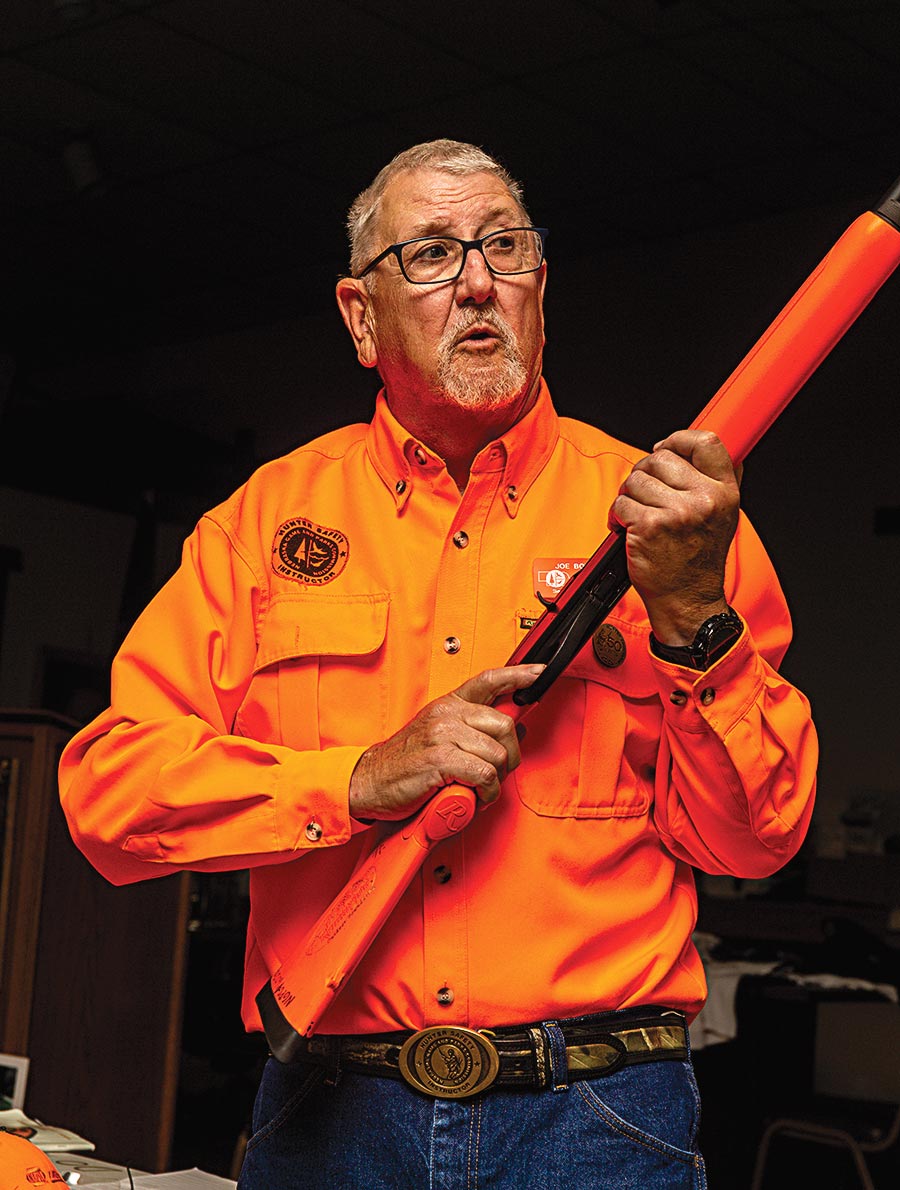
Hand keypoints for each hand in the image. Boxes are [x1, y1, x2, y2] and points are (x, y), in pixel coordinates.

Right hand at [348, 664, 544, 821]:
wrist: (369, 781)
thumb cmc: (405, 763)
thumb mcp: (440, 736)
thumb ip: (475, 730)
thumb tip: (518, 730)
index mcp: (448, 705)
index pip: (489, 680)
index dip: (519, 674)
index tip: (540, 672)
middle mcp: (447, 714)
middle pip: (505, 724)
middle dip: (510, 754)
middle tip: (497, 771)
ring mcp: (444, 735)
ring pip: (497, 754)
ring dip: (495, 780)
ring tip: (478, 788)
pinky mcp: (441, 759)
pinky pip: (485, 775)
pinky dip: (486, 792)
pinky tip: (473, 795)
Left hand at [608, 429, 740, 642]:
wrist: (688, 602)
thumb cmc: (698, 562)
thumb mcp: (725, 517)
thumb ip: (718, 480)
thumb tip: (703, 445)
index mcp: (724, 492)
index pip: (705, 442)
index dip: (678, 439)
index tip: (664, 448)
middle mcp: (704, 500)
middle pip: (659, 458)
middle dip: (644, 474)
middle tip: (646, 496)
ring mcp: (676, 513)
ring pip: (635, 480)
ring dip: (629, 497)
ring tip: (639, 518)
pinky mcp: (649, 527)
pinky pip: (621, 503)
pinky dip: (617, 516)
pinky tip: (629, 530)